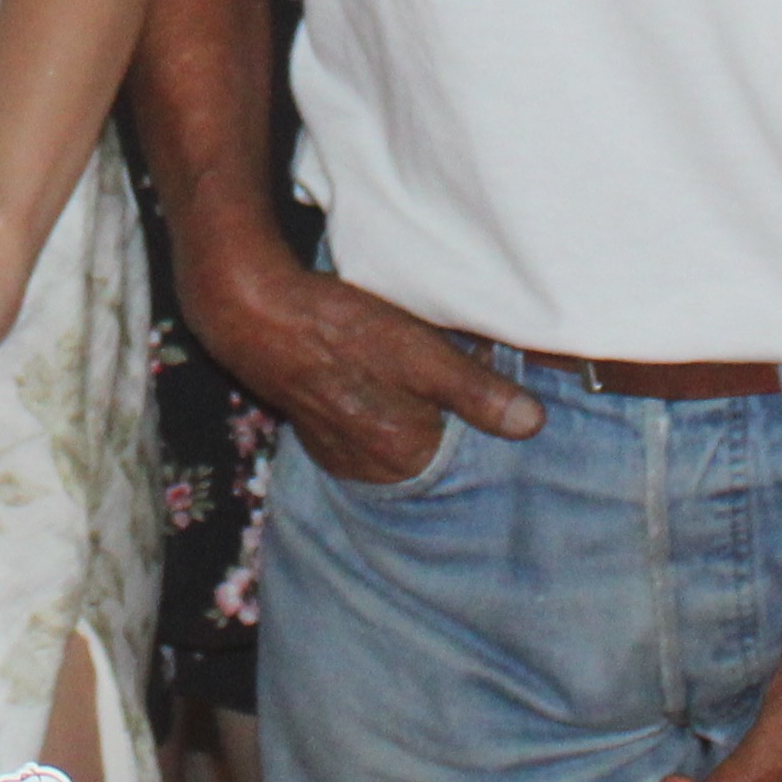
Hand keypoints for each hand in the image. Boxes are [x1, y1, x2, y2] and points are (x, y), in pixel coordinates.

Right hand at [177, 240, 538, 491]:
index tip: (486, 370)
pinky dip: (380, 403)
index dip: (483, 406)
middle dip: (449, 411)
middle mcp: (373, 469)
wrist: (251, 312)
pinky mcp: (318, 429)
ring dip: (413, 406)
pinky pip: (367, 424)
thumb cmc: (337, 329)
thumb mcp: (417, 352)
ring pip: (401, 432)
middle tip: (453, 359)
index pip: (470, 446)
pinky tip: (375, 370)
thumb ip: (475, 390)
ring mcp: (341, 453)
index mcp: (406, 456)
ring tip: (410, 362)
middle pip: (435, 443)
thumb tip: (530, 424)